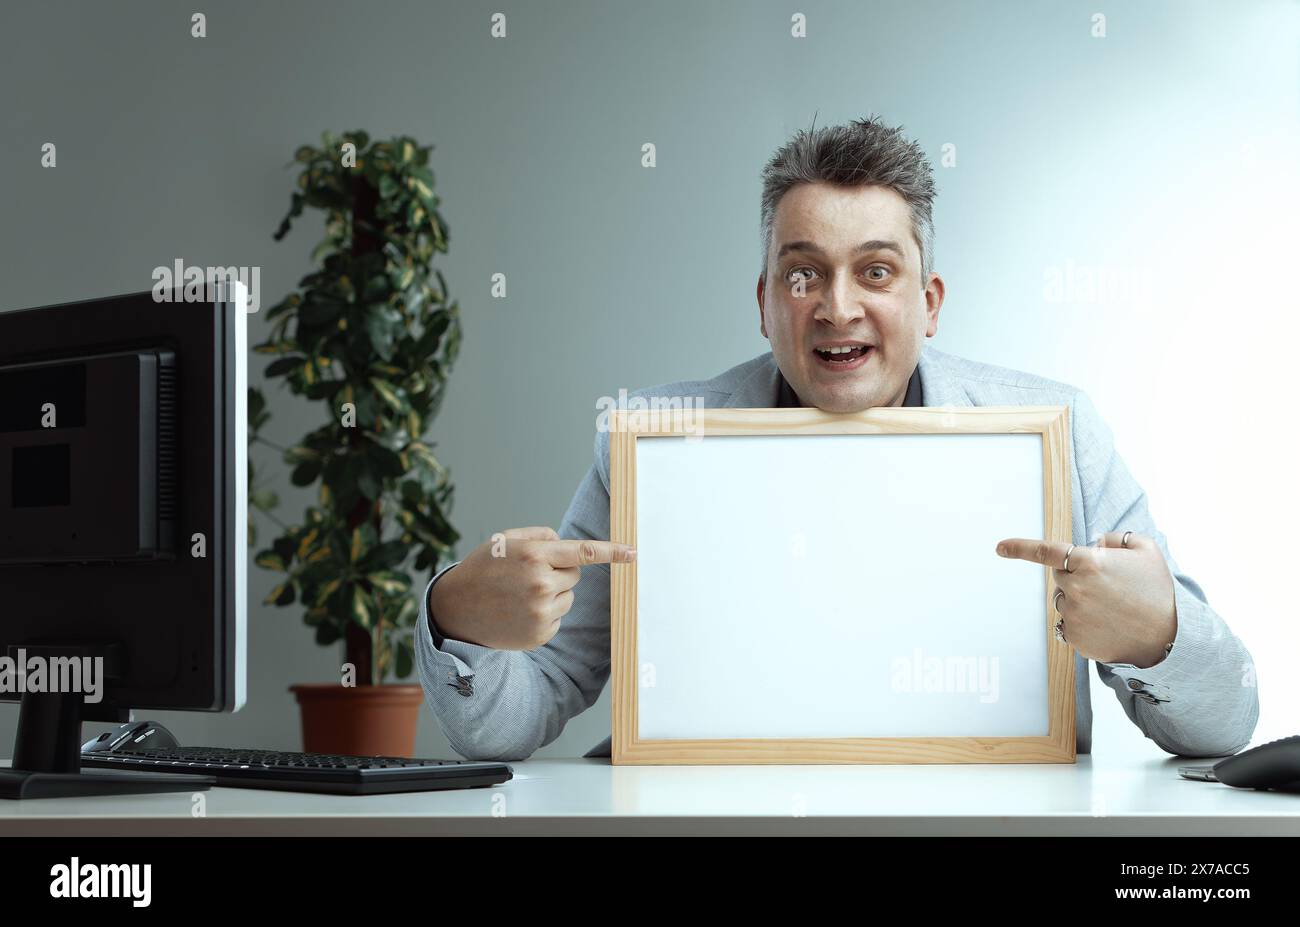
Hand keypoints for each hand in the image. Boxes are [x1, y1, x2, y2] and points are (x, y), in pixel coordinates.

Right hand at [428, 526, 635, 650]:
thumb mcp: (505, 540)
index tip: (634, 553)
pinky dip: (545, 615)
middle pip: (575, 575)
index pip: (584, 552)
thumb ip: (540, 536)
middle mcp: (540, 583)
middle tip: (526, 576)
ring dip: (552, 594)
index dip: (612, 552)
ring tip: (519, 596)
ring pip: (568, 597)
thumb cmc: (483, 569)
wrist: (456, 609)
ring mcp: (541, 611)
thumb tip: (568, 545)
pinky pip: (558, 618)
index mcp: (534, 555)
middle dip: (558, 572)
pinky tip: (519, 613)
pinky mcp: (541, 633)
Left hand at [995, 532, 1176, 667]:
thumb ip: (1116, 539)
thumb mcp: (1146, 551)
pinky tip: (1106, 625)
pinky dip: (1083, 623)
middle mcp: (1076, 588)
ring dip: (1079, 601)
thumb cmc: (1159, 592)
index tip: (1000, 547)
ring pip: (1063, 601)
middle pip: (1060, 577)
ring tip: (1112, 609)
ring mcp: (1073, 615)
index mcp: (1089, 562)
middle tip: (1109, 587)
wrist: (1169, 638)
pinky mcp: (1073, 637)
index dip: (1020, 548)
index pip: (1046, 552)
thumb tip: (1094, 542)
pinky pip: (1068, 624)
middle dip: (1077, 577)